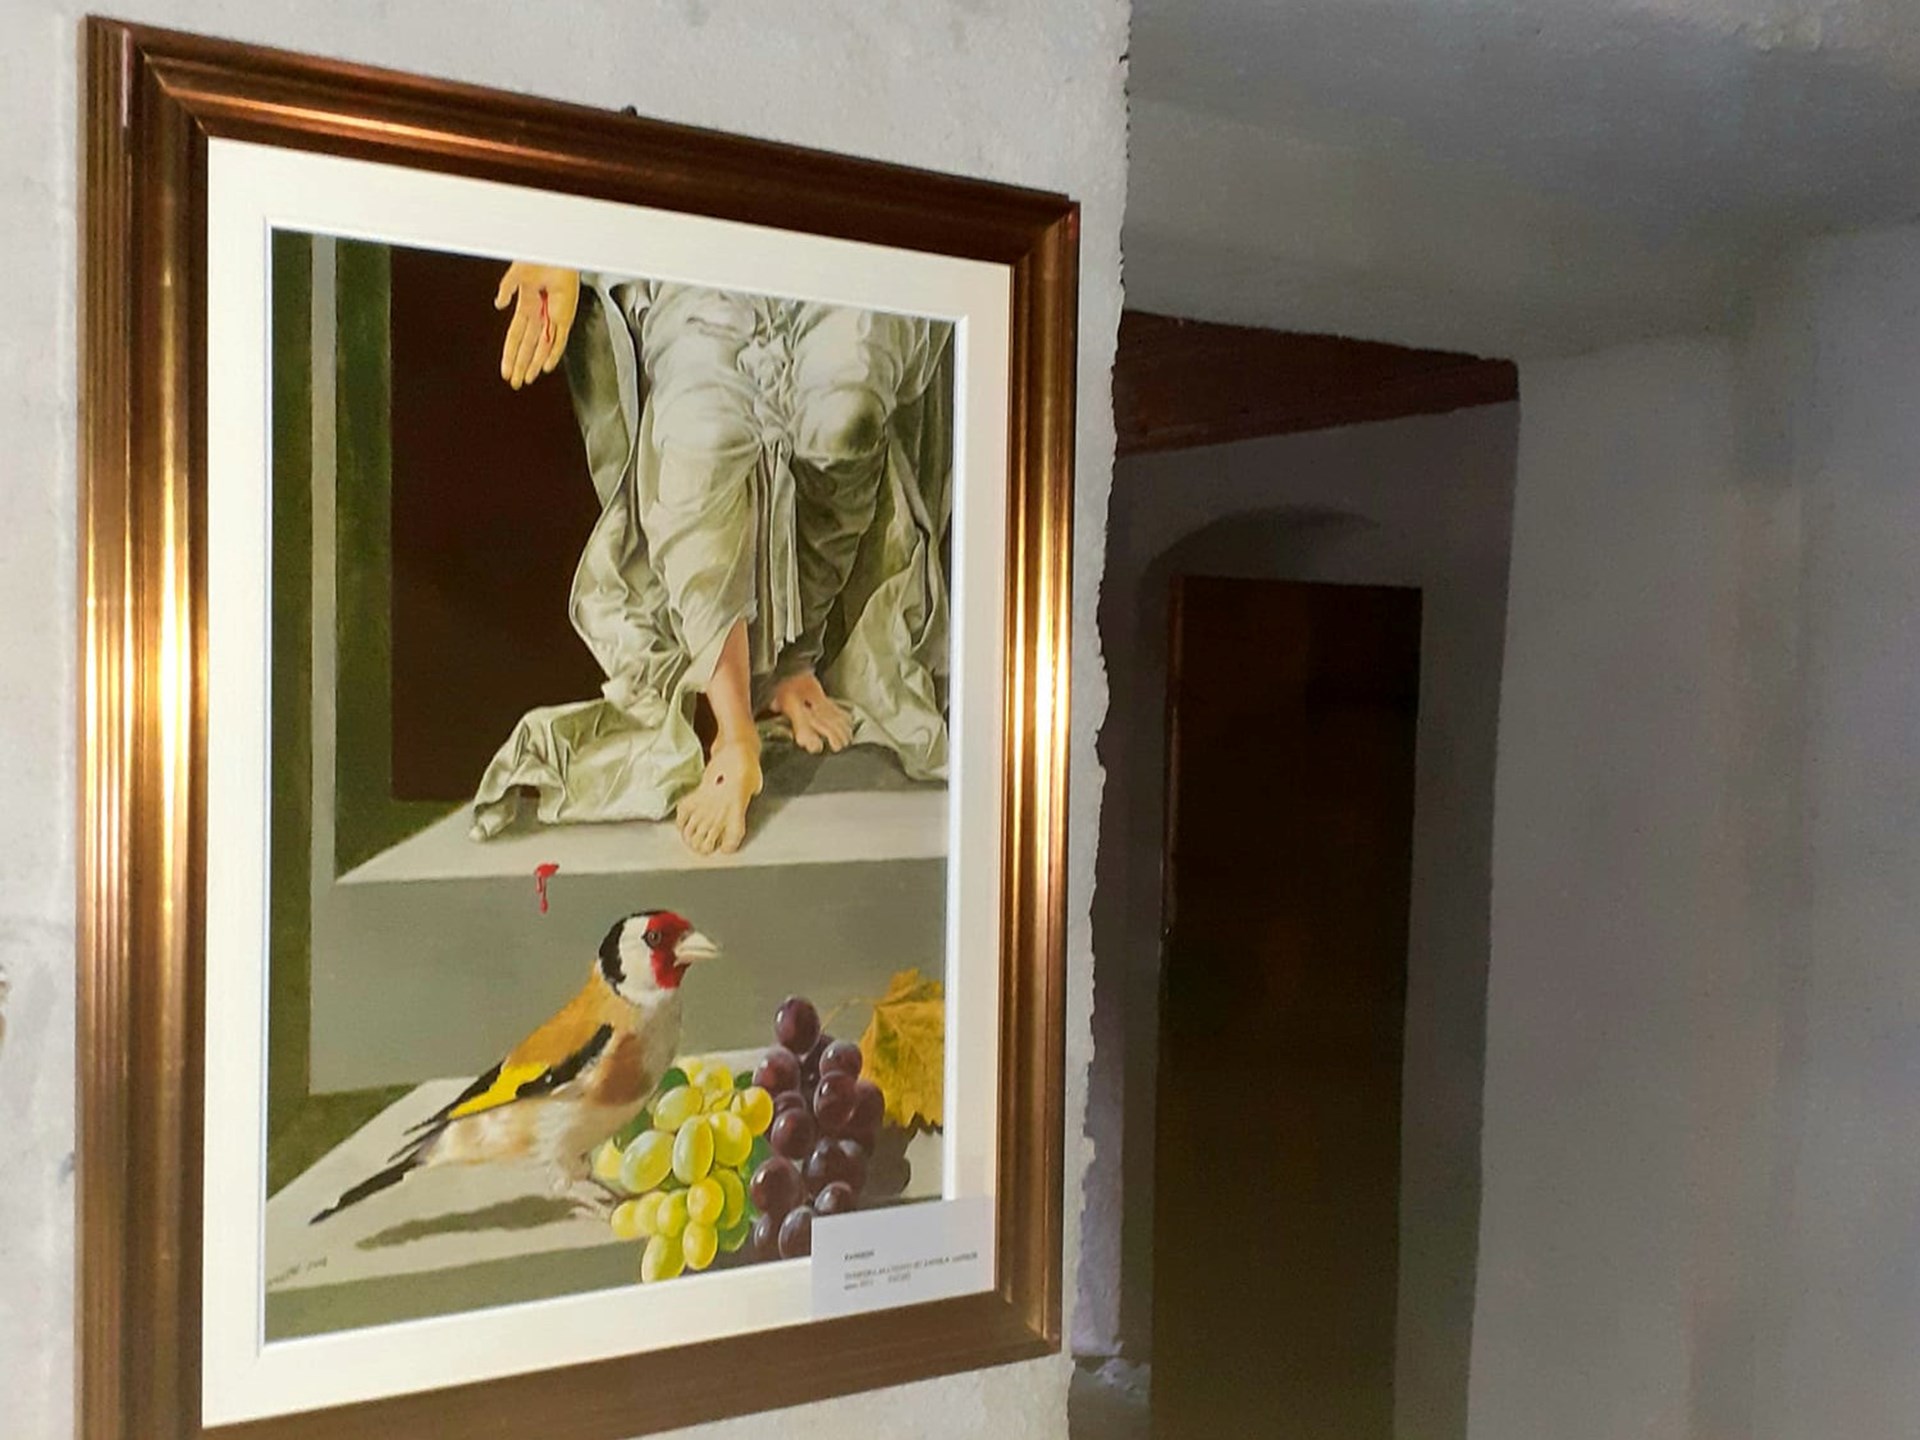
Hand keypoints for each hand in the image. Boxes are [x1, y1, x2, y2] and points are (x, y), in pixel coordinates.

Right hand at [493, 262, 579, 388]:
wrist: (556, 254)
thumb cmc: (540, 258)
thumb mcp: (516, 275)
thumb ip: (506, 289)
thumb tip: (498, 304)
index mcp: (526, 305)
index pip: (515, 336)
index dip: (509, 354)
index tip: (505, 369)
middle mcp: (539, 315)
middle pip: (527, 347)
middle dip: (520, 365)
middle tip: (514, 382)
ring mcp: (553, 317)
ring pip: (542, 348)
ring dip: (534, 364)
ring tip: (527, 378)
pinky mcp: (565, 316)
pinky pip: (559, 340)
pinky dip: (553, 354)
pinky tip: (547, 367)